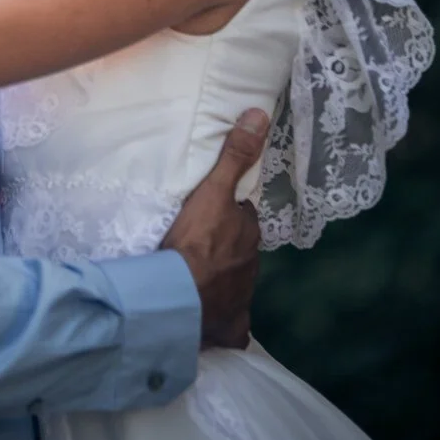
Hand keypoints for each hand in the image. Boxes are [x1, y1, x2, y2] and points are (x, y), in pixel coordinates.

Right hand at [160, 108, 268, 349]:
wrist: (179, 297)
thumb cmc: (195, 241)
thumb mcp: (211, 191)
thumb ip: (233, 156)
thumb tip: (260, 114)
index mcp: (247, 231)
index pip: (242, 215)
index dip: (229, 212)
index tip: (211, 212)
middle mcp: (250, 263)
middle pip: (239, 246)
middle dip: (226, 242)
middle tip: (199, 239)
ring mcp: (242, 295)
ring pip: (233, 277)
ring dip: (220, 273)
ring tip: (195, 271)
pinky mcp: (230, 325)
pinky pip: (230, 322)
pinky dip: (224, 318)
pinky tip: (211, 318)